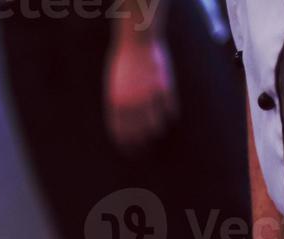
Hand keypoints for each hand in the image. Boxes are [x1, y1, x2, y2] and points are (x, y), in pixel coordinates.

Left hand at [105, 33, 176, 151]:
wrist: (137, 42)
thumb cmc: (123, 63)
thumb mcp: (113, 86)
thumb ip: (118, 106)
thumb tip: (124, 128)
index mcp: (116, 103)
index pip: (120, 133)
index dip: (126, 146)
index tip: (130, 152)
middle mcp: (132, 103)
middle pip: (138, 134)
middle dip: (141, 145)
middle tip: (145, 149)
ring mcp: (149, 96)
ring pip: (156, 125)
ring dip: (156, 131)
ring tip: (156, 132)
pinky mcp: (164, 88)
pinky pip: (170, 110)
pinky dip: (170, 115)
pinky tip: (170, 116)